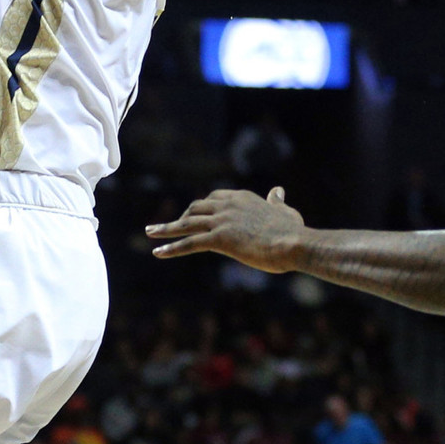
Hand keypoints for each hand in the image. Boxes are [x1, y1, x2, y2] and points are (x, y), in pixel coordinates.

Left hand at [147, 187, 309, 271]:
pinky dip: (171, 247)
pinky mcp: (219, 239)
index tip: (193, 214)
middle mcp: (228, 205)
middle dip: (181, 217)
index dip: (202, 207)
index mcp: (242, 198)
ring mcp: (222, 221)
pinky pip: (189, 243)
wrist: (293, 243)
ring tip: (150, 233)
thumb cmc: (293, 232)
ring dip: (166, 229)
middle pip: (196, 208)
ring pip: (187, 224)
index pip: (214, 198)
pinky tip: (158, 252)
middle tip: (169, 226)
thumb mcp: (286, 212)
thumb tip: (277, 191)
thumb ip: (277, 201)